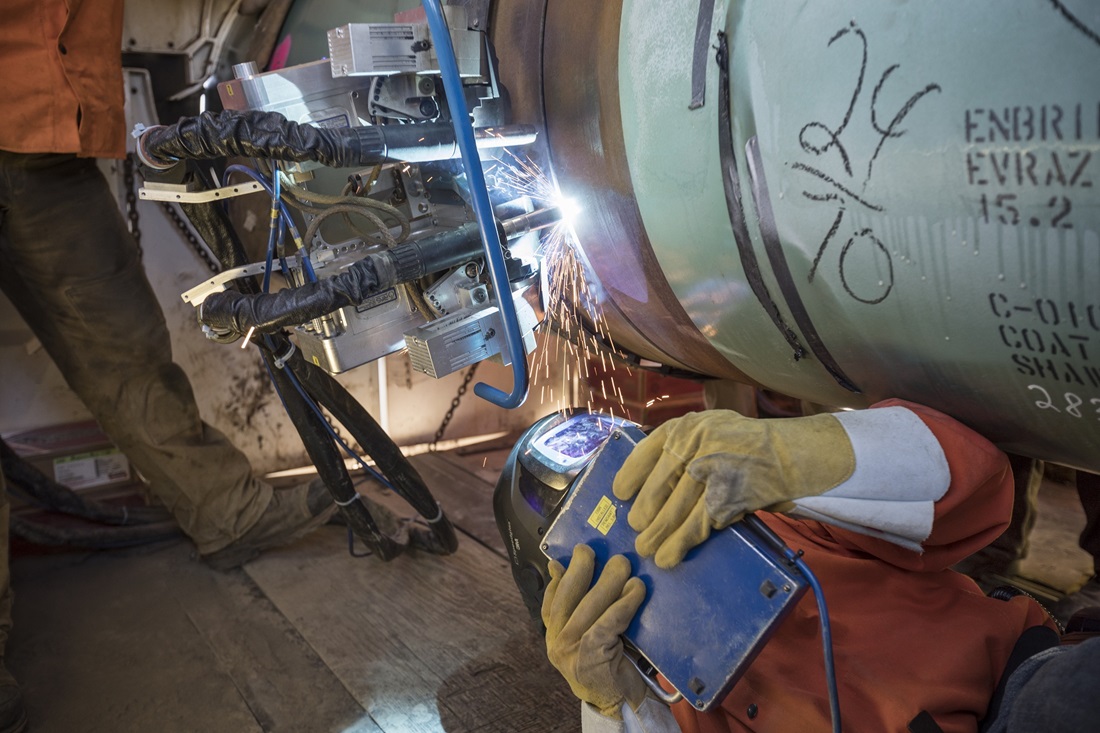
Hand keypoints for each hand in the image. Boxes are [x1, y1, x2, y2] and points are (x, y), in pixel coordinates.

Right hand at [542, 544, 647, 718]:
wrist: (619, 704)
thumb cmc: (608, 667)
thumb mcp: (588, 637)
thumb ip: (579, 609)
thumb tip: (564, 571)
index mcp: (553, 637)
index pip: (551, 601)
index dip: (559, 577)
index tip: (566, 557)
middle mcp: (556, 643)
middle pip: (567, 597)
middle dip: (580, 569)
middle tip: (592, 550)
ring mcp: (570, 651)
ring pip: (589, 606)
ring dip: (608, 581)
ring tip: (622, 564)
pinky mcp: (590, 656)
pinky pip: (608, 621)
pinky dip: (624, 602)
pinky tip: (635, 590)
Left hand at [612, 410, 853, 567]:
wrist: (788, 453)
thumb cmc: (741, 444)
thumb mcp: (707, 428)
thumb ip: (679, 446)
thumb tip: (643, 482)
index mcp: (684, 427)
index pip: (645, 453)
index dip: (630, 477)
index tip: (620, 494)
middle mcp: (693, 445)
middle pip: (657, 488)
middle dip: (644, 515)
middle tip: (636, 530)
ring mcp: (710, 471)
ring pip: (674, 511)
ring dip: (659, 535)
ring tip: (647, 549)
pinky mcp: (727, 498)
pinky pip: (697, 525)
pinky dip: (681, 543)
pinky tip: (670, 555)